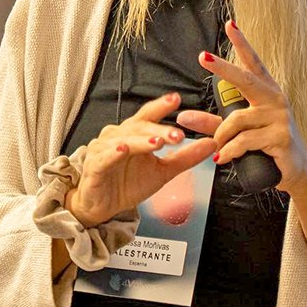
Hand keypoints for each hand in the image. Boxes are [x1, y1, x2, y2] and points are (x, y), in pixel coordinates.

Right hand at [65, 92, 216, 226]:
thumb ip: (186, 157)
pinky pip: (104, 158)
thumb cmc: (128, 183)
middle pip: (139, 127)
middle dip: (159, 129)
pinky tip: (123, 150)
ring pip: (124, 140)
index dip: (161, 106)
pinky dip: (113, 153)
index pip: (149, 115)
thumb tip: (212, 144)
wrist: (102, 206)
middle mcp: (118, 135)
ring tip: (157, 142)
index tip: (177, 99)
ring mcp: (104, 149)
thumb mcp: (163, 171)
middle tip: (178, 135)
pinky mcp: (94, 166)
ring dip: (141, 141)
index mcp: (134, 133)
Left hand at [176, 20, 306, 193]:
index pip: (253, 63)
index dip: (242, 43)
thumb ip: (212, 123)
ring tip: (217, 148)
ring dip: (221, 136)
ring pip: (237, 120)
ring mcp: (280, 118)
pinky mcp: (281, 137)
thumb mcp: (238, 132)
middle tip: (203, 57)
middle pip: (245, 80)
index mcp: (267, 92)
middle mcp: (275, 99)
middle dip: (223, 68)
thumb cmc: (266, 146)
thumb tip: (182, 116)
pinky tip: (223, 157)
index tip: (231, 25)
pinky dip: (230, 150)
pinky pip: (245, 141)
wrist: (297, 172)